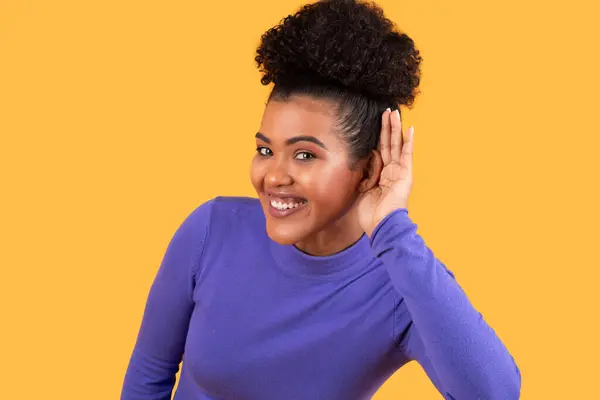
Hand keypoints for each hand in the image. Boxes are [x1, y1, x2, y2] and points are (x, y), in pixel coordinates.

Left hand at [358, 108, 414, 236]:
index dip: (376, 138)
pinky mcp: (406, 175)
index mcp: (381, 176)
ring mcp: (399, 172)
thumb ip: (363, 174)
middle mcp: (392, 172)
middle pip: (388, 144)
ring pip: (396, 145)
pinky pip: (407, 155)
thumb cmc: (371, 215)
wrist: (382, 227)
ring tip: (394, 112)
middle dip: (386, 128)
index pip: (378, 152)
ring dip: (395, 128)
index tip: (374, 124)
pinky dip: (409, 141)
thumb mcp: (362, 190)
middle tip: (386, 111)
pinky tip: (409, 128)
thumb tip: (363, 158)